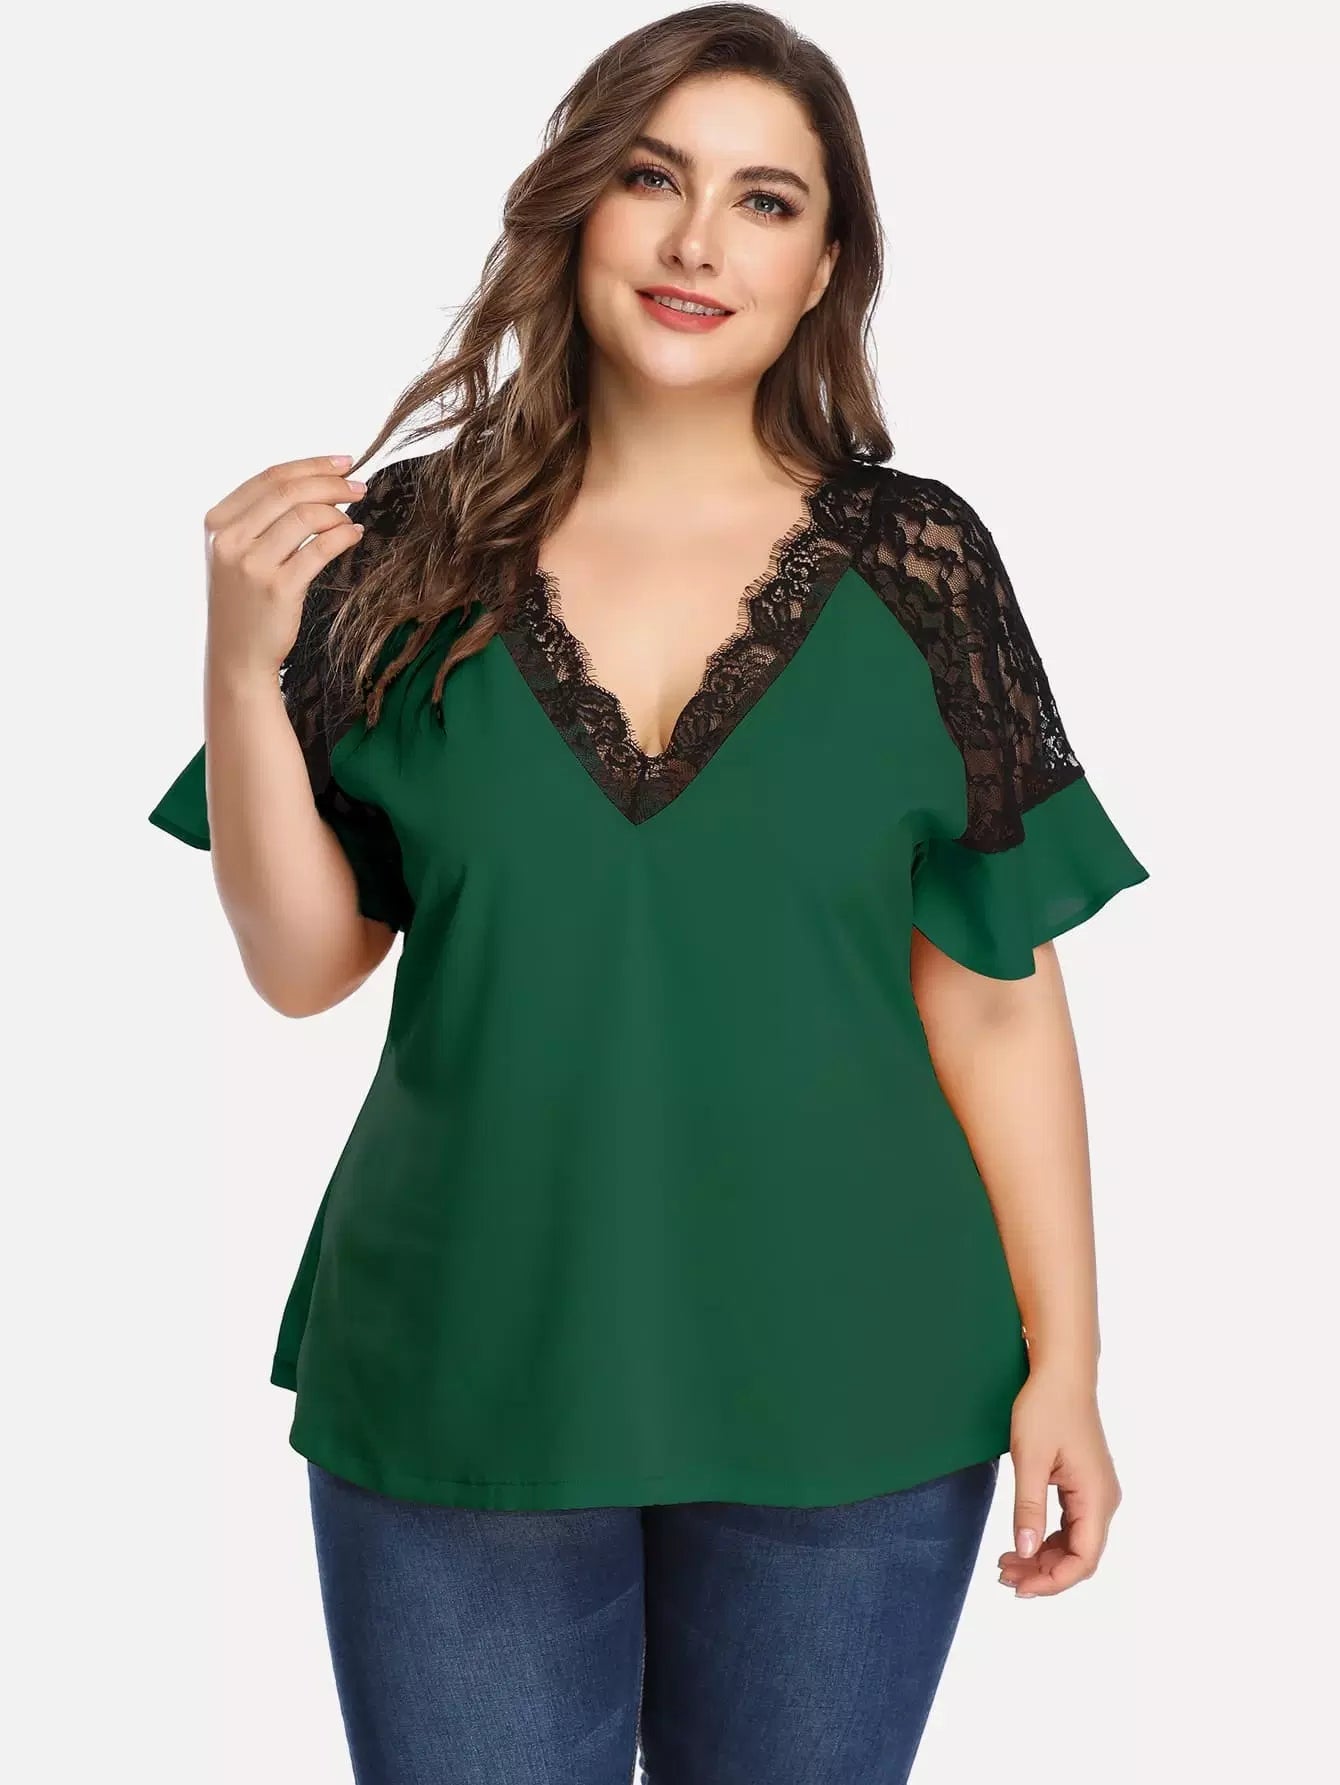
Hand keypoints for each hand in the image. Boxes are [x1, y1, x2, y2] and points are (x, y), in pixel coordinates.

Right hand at [202, 454, 368, 686]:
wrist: (237, 656)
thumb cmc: (245, 602)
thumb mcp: (237, 554)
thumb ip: (260, 519)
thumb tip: (314, 484)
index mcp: (217, 523)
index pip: (270, 478)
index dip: (311, 465)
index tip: (344, 462)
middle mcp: (229, 540)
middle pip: (289, 492)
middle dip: (331, 483)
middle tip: (359, 487)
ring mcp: (251, 565)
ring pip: (305, 517)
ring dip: (338, 511)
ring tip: (354, 517)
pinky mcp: (278, 589)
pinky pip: (319, 549)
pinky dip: (342, 536)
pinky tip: (354, 536)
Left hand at [997, 1367, 1120, 1597]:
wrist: (1062, 1373)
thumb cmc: (1046, 1408)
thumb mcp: (1030, 1458)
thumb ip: (1028, 1507)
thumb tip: (1024, 1552)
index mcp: (1096, 1497)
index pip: (1083, 1559)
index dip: (1053, 1581)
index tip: (1020, 1587)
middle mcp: (1103, 1500)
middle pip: (1079, 1556)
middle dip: (1043, 1573)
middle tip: (1003, 1577)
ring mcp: (1096, 1493)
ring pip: (1073, 1543)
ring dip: (1042, 1558)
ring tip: (1005, 1565)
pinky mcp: (1084, 1485)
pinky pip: (1070, 1525)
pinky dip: (1046, 1539)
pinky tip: (1020, 1543)